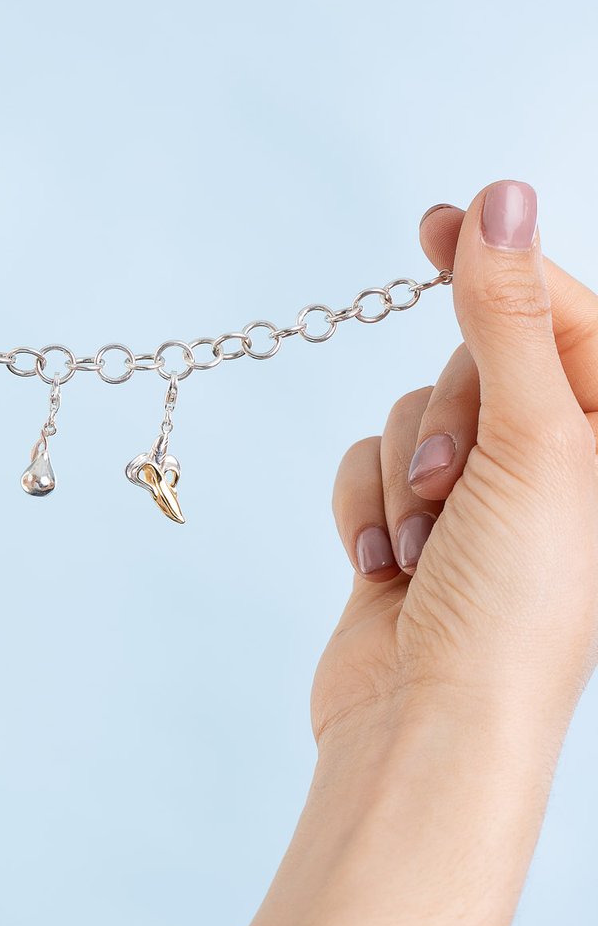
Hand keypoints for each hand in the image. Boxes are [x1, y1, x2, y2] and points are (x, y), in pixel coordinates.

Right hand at [314, 179, 597, 754]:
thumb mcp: (531, 445)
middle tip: (454, 486)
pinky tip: (384, 567)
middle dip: (447, 423)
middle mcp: (551, 466)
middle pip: (474, 364)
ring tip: (423, 549)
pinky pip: (365, 466)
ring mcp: (475, 499)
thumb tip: (502, 201)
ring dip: (401, 480)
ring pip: (410, 417)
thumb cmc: (516, 608)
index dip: (504, 266)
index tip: (438, 223)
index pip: (561, 316)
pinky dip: (363, 510)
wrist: (428, 725)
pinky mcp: (407, 526)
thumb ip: (509, 318)